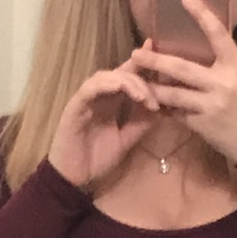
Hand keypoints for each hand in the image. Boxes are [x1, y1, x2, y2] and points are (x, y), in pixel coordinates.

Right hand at [47, 59, 160, 189]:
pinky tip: (122, 90)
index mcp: (111, 101)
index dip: (143, 65)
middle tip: (157, 96)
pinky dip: (108, 85)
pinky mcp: (75, 105)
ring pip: (107, 76)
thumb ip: (141, 125)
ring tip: (143, 97)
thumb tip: (162, 110)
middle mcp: (99, 95)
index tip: (162, 60)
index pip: (128, 77)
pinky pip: (91, 88)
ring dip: (128, 82)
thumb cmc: (96, 159)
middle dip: (141, 78)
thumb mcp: (125, 141)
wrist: (74, 177)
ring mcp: (86, 98)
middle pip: (121, 73)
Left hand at [129, 0, 236, 164]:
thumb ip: (223, 63)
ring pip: (174, 94)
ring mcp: (211, 106)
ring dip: (154, 88)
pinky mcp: (203, 125)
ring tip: (138, 82)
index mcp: (236, 66)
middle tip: (136, 54)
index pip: (218, 33)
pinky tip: (154, 104)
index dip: (201, 13)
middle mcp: (222, 84)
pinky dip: (165, 108)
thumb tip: (201, 44)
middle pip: (182, 68)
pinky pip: (177, 114)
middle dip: (156, 61)